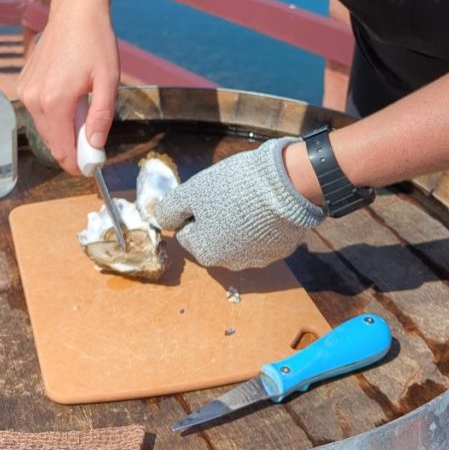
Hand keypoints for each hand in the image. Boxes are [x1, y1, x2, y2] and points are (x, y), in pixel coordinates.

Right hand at [17, 7, 119, 174]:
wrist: (75, 13)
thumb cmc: (95, 43)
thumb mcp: (108, 81)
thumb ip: (100, 116)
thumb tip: (95, 146)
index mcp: (55, 101)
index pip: (62, 149)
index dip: (78, 163)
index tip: (93, 165)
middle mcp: (34, 99)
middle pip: (52, 142)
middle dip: (73, 147)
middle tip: (95, 139)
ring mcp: (26, 90)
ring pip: (45, 127)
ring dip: (65, 129)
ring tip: (86, 109)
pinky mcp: (25, 83)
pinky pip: (40, 111)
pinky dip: (55, 114)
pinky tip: (73, 97)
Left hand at [155, 138, 324, 269]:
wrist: (286, 185)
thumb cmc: (234, 187)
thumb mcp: (193, 190)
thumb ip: (171, 207)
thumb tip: (161, 218)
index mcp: (205, 252)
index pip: (186, 232)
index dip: (194, 210)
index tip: (208, 194)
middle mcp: (229, 264)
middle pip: (212, 238)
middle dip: (216, 219)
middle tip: (228, 194)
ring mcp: (258, 259)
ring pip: (238, 239)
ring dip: (239, 223)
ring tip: (249, 199)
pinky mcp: (280, 250)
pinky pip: (262, 238)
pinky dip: (261, 225)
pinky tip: (266, 207)